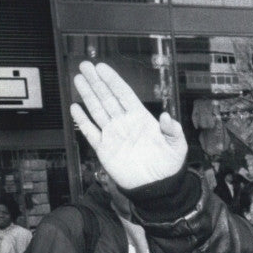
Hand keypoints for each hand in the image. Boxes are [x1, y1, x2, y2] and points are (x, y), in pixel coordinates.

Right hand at [70, 62, 187, 189]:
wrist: (156, 187)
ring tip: (78, 79)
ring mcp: (114, 134)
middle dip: (96, 81)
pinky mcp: (105, 149)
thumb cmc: (169, 166)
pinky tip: (75, 108)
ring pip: (97, 110)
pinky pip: (91, 131)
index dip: (113, 80)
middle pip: (107, 97)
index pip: (124, 94)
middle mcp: (125, 123)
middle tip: (85, 66)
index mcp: (141, 119)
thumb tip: (167, 116)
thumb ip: (173, 130)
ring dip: (88, 95)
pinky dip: (83, 121)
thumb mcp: (177, 146)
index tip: (102, 68)